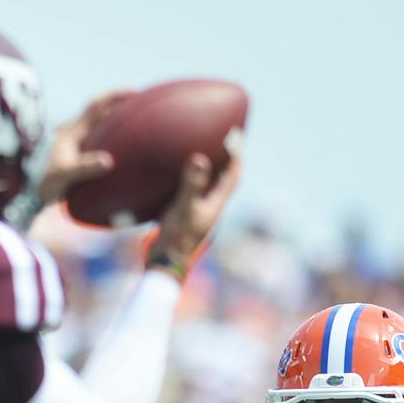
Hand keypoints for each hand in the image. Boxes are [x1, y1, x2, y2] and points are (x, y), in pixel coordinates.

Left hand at [36, 91, 130, 206]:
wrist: (36, 194)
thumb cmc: (49, 185)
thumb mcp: (66, 175)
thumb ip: (85, 167)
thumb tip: (108, 161)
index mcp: (74, 132)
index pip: (97, 106)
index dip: (115, 96)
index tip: (133, 93)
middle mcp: (76, 133)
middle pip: (101, 110)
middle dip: (120, 103)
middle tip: (142, 102)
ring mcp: (78, 142)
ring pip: (101, 123)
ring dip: (117, 118)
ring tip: (137, 120)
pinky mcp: (80, 154)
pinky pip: (100, 138)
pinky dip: (113, 135)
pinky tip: (124, 143)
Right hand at [153, 151, 241, 269]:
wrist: (166, 261)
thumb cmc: (178, 236)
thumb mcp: (185, 207)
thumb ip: (192, 184)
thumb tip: (200, 159)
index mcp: (216, 204)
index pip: (233, 178)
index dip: (237, 160)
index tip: (236, 140)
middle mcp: (210, 208)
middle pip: (223, 181)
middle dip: (225, 162)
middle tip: (222, 143)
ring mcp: (199, 214)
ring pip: (208, 188)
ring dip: (209, 171)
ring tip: (203, 153)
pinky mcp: (186, 218)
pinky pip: (193, 194)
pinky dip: (192, 181)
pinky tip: (179, 176)